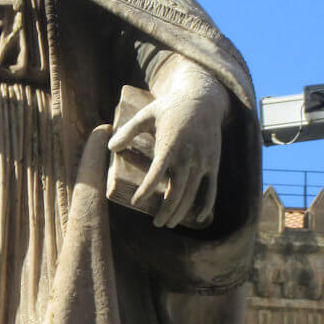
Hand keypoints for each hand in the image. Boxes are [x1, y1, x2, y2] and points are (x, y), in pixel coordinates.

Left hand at [108, 55, 229, 228]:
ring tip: (169, 222)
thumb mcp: (146, 114)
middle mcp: (187, 155)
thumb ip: (128, 131)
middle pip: (177, 190)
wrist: (203, 100)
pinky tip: (199, 218)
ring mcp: (202, 161)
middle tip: (156, 223)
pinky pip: (211, 188)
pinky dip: (207, 205)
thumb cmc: (169, 108)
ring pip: (192, 193)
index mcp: (169, 144)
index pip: (157, 173)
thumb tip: (111, 147)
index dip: (147, 189)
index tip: (136, 202)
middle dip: (166, 210)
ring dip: (181, 211)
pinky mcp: (213, 163)